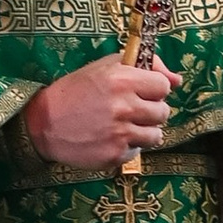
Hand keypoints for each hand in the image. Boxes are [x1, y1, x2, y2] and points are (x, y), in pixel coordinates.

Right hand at [23, 50, 174, 169]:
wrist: (44, 123)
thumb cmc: (77, 91)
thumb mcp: (106, 67)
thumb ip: (146, 66)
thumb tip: (178, 80)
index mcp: (122, 80)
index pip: (163, 86)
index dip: (153, 89)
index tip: (139, 91)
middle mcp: (124, 107)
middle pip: (163, 112)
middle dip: (149, 111)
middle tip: (129, 110)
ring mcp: (120, 133)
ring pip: (156, 135)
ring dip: (143, 131)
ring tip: (121, 126)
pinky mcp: (115, 155)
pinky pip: (138, 152)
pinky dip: (128, 146)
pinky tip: (109, 138)